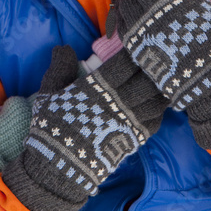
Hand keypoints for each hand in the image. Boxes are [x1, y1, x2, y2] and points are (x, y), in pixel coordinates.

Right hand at [2, 46, 167, 210]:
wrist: (59, 167)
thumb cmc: (51, 127)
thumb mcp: (49, 93)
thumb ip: (59, 68)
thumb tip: (63, 46)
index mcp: (98, 88)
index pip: (125, 64)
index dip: (135, 52)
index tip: (139, 43)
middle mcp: (118, 103)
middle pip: (147, 80)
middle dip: (153, 67)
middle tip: (157, 58)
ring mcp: (129, 122)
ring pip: (156, 100)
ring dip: (160, 88)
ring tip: (161, 79)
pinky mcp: (134, 140)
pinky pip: (156, 121)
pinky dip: (159, 110)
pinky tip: (156, 104)